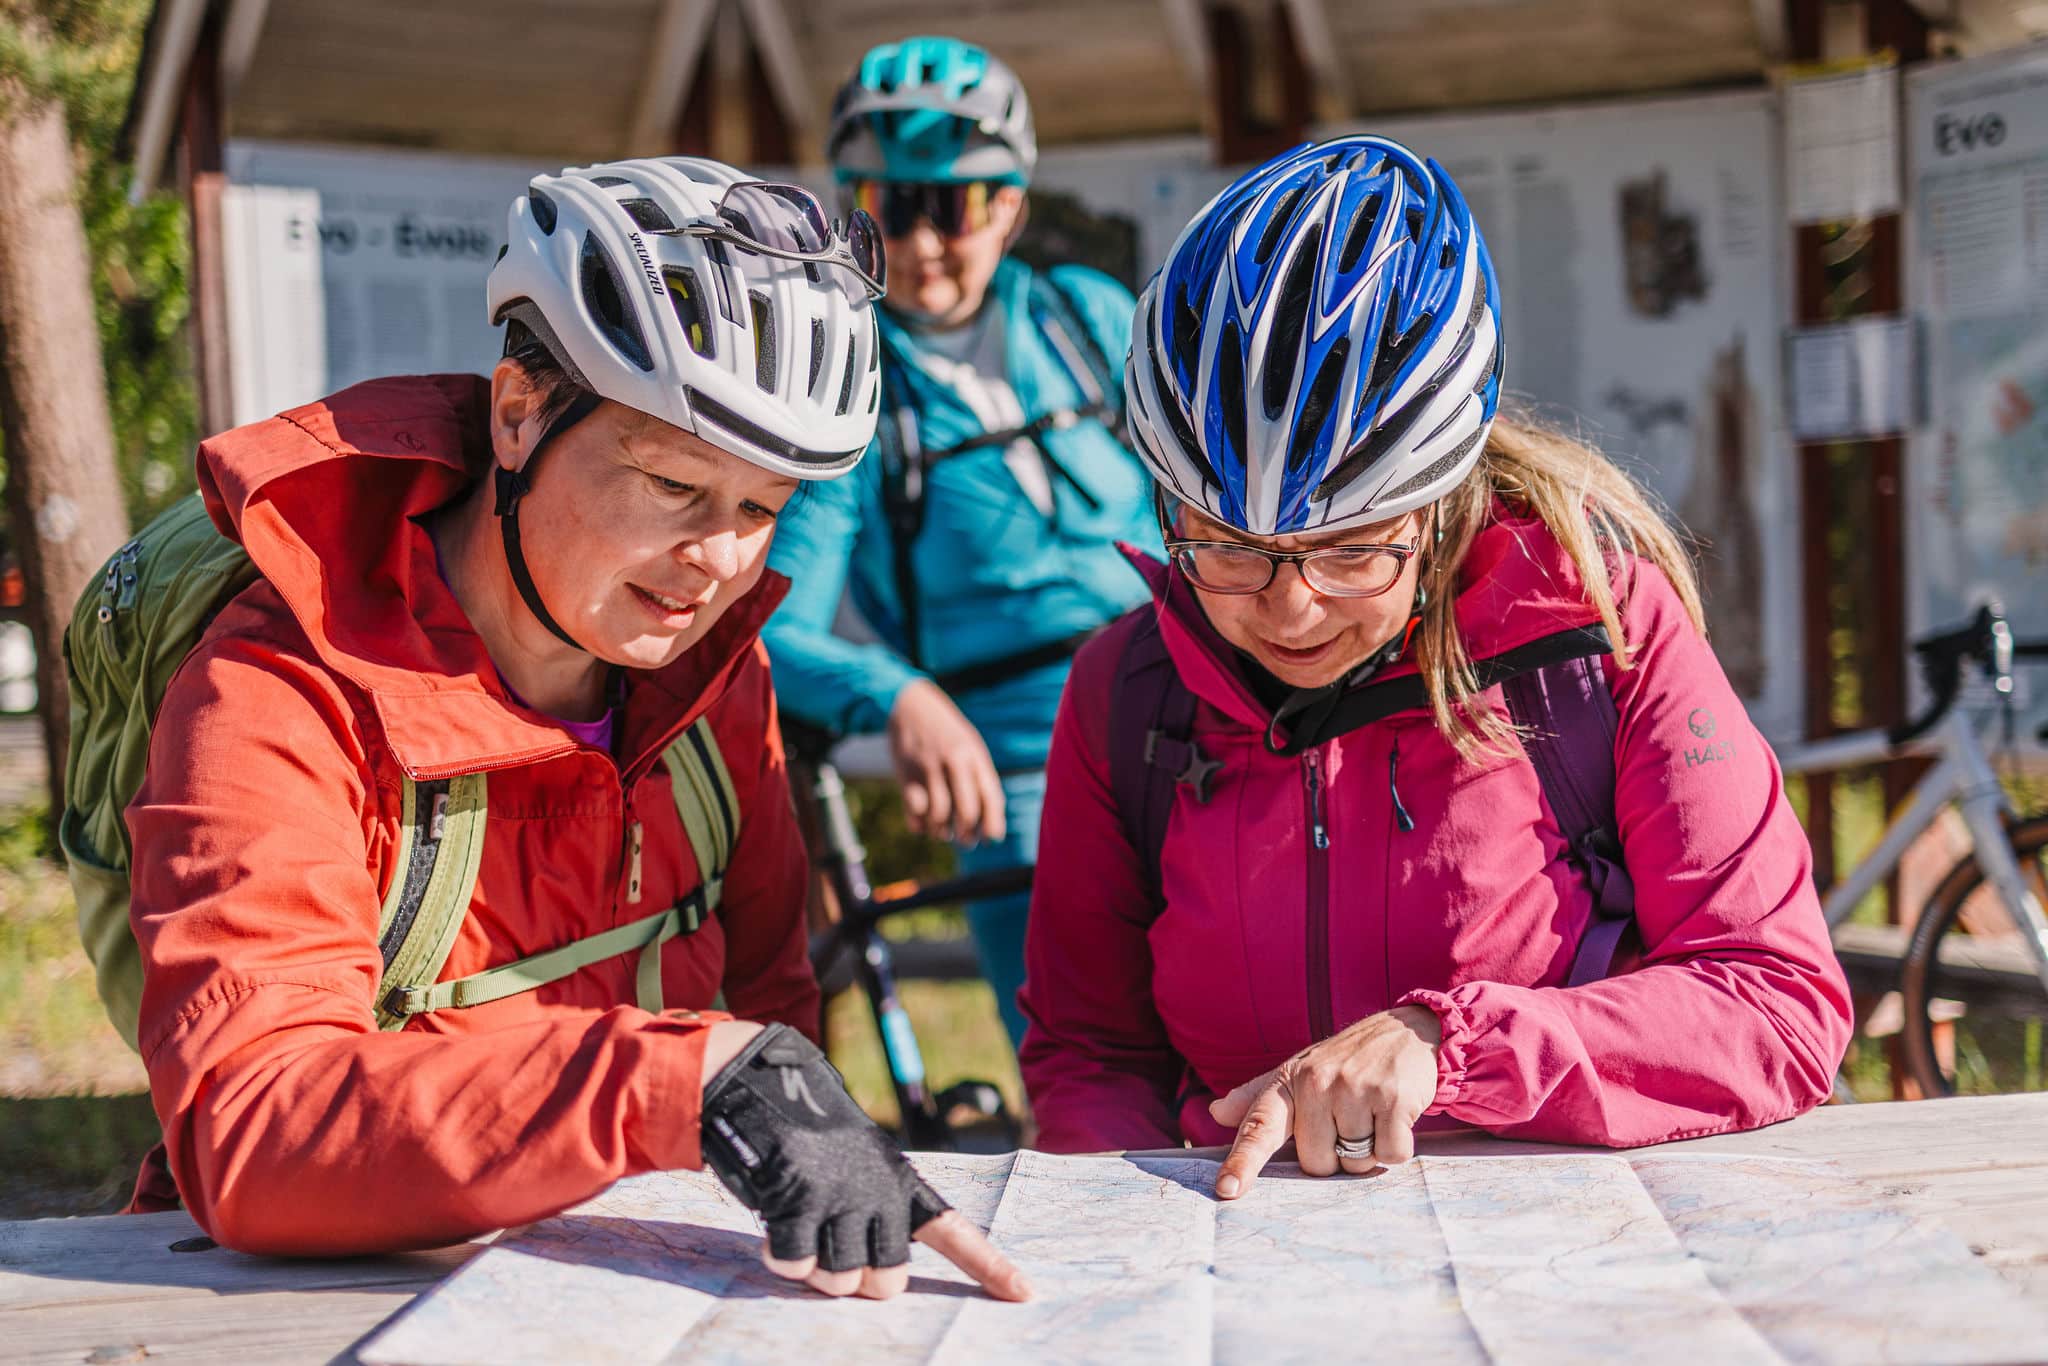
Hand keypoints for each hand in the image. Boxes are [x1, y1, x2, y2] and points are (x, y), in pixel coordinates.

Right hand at [699, 1022, 1030, 1301]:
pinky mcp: (803, 1199)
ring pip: (840, 1279)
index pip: (955, 1232)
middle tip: (831, 1242)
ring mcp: (844, 1195)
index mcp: (902, 1183)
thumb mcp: (861, 1167)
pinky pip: (796, 1264)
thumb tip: (875, 1284)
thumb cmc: (810, 1139)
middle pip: (887, 1281)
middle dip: (858, 1278)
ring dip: (813, 1267)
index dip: (990, 1267)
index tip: (1026, 1294)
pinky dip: (781, 1255)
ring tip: (800, 1223)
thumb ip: (877, 1218)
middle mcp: (881, 1191)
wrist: (762, 1086)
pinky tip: (776, 1224)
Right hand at [886, 678, 1005, 845]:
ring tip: (945, 834)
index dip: (994, 823)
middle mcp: (953, 761)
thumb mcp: (969, 746)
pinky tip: (924, 825)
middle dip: (969, 835)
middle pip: (967, 810)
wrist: (909, 704)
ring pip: (939, 815)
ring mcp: (928, 767)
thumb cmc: (946, 733)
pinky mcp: (905, 773)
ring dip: (943, 832)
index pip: (991, 796)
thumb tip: (990, 821)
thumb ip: (980, 778)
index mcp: (974, 755)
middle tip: (967, 842)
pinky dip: (919, 825)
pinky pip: (914, 811)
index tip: (992, 839)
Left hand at [1208, 1005, 1442, 1199]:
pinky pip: (1389, 1155)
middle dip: (1336, 1155)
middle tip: (1349, 1120)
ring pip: (1354, 1163)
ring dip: (1368, 1151)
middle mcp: (1317, 1083)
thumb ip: (1258, 1097)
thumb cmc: (1346, 1061)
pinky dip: (1396, 1147)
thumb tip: (1216, 1112)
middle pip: (1316, 1163)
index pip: (1259, 1125)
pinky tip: (1395, 1117)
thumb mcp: (1299, 1070)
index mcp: (1289, 1081)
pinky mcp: (1391, 1097)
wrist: (1406, 1030)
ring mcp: (1354, 1088)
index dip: (1243, 1160)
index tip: (1227, 1189)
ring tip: (1373, 1115)